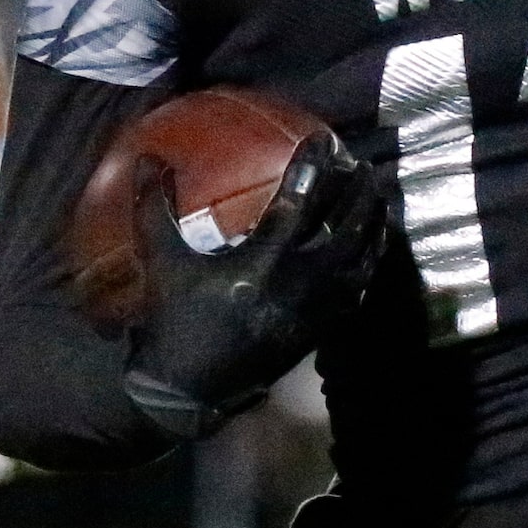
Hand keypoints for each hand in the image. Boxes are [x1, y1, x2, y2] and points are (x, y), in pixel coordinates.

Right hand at [121, 130, 386, 441]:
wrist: (189, 389)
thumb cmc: (174, 319)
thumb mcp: (162, 261)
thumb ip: (154, 207)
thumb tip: (148, 157)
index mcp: (260, 263)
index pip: (298, 204)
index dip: (314, 168)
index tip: (324, 139)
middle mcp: (297, 284)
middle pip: (344, 227)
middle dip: (357, 191)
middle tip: (364, 163)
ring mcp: (314, 309)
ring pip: (359, 258)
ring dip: (372, 222)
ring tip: (379, 195)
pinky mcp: (321, 329)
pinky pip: (358, 289)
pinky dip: (369, 262)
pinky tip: (372, 245)